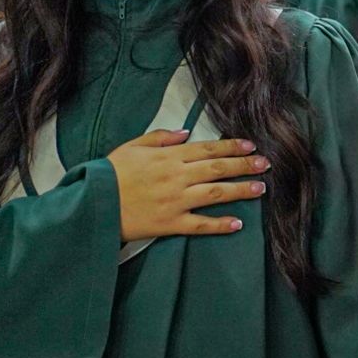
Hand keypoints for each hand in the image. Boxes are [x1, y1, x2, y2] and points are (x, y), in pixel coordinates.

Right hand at [106, 130, 268, 242]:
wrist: (91, 206)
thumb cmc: (108, 175)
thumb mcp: (131, 147)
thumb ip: (159, 138)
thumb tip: (186, 133)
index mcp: (168, 157)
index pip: (208, 149)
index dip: (232, 147)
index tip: (250, 145)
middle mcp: (176, 177)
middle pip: (218, 169)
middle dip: (245, 165)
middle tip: (266, 164)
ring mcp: (175, 201)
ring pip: (216, 193)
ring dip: (241, 190)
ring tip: (261, 188)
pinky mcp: (170, 223)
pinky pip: (200, 225)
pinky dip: (219, 224)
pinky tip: (237, 223)